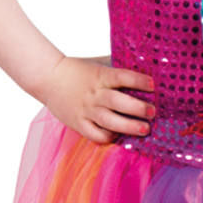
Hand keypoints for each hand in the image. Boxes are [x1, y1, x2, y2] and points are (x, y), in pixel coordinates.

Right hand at [35, 56, 155, 145]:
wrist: (48, 78)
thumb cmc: (79, 71)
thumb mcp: (99, 65)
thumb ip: (117, 70)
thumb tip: (145, 71)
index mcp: (100, 76)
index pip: (122, 76)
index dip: (138, 80)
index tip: (153, 85)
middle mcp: (94, 94)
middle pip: (118, 102)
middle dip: (138, 108)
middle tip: (152, 112)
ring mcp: (86, 110)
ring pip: (109, 121)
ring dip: (128, 126)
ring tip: (144, 129)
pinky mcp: (78, 123)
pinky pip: (95, 134)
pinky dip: (108, 137)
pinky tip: (118, 135)